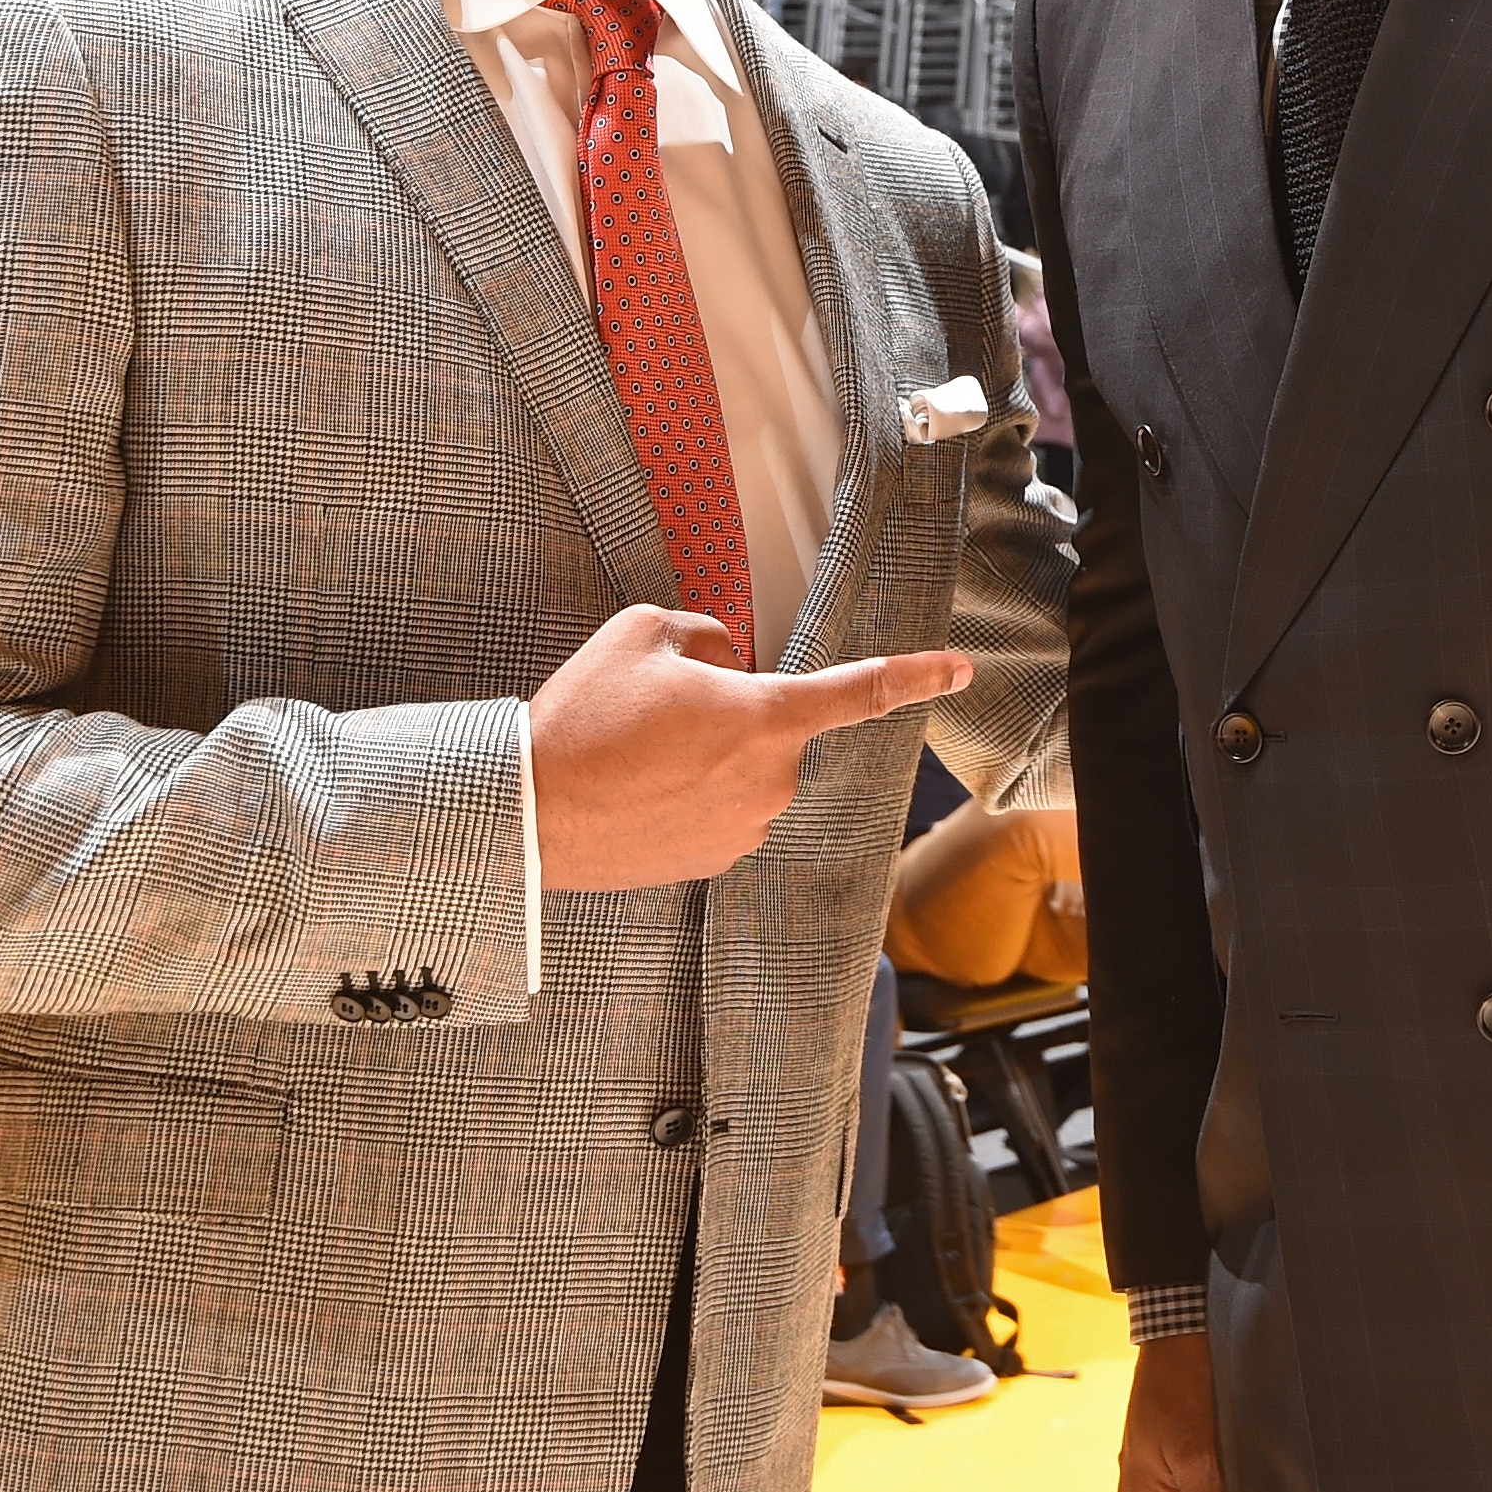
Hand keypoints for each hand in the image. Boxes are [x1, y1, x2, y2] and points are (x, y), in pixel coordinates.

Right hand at [525, 604, 969, 890]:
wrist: (530, 811)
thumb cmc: (583, 718)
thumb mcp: (643, 631)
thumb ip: (708, 633)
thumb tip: (727, 661)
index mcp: (767, 718)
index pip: (859, 690)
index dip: (916, 674)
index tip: (961, 669)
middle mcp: (771, 780)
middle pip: (772, 726)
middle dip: (729, 711)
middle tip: (654, 712)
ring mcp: (744, 828)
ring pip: (743, 770)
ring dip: (703, 756)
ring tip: (633, 756)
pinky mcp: (712, 860)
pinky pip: (716, 810)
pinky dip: (684, 795)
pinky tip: (635, 791)